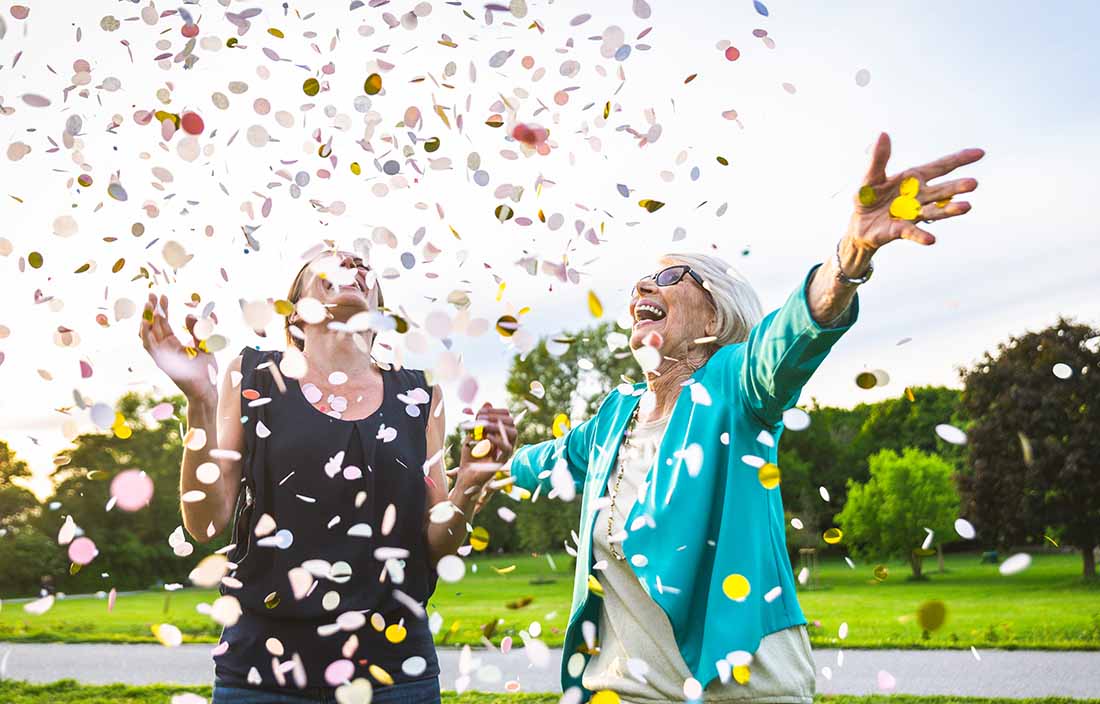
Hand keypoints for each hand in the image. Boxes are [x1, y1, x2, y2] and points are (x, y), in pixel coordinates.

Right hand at [138, 292, 217, 402]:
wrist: (206, 389)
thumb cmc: (205, 370)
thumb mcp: (204, 344)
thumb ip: (198, 329)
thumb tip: (188, 313)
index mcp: (173, 343)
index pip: (163, 323)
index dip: (162, 309)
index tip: (162, 295)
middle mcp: (164, 348)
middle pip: (154, 325)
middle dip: (152, 309)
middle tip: (151, 294)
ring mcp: (161, 355)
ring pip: (147, 334)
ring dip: (146, 320)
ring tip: (148, 305)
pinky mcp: (161, 362)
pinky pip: (149, 347)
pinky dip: (145, 335)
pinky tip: (146, 322)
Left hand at [446, 403, 517, 513]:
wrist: (466, 477)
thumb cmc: (470, 456)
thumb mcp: (472, 434)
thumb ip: (479, 420)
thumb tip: (487, 402)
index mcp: (502, 434)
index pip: (507, 416)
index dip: (496, 410)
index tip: (482, 410)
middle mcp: (507, 442)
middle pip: (511, 422)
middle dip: (496, 416)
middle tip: (481, 417)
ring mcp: (506, 452)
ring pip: (513, 433)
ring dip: (498, 426)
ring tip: (484, 425)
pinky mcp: (503, 462)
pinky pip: (507, 449)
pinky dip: (498, 440)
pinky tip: (487, 437)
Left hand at [845, 132, 984, 254]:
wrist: (859, 224)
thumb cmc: (868, 197)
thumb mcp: (870, 176)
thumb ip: (877, 158)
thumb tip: (882, 134)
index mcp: (914, 179)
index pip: (940, 166)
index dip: (959, 159)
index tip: (980, 153)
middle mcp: (919, 196)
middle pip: (942, 190)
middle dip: (957, 187)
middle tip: (973, 183)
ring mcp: (913, 214)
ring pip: (934, 211)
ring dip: (950, 210)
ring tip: (966, 207)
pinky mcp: (901, 230)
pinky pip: (913, 232)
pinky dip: (921, 235)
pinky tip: (931, 240)